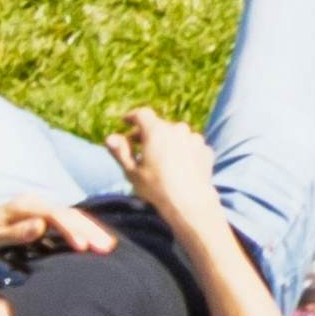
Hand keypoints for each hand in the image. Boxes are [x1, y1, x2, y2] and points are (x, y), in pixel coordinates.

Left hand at [0, 201, 114, 267]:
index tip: (84, 247)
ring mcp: (38, 210)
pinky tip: (90, 242)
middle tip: (108, 247)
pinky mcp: (38, 219)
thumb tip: (41, 226)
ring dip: (89, 230)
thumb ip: (14, 232)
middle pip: (69, 214)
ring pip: (70, 218)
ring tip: (107, 246)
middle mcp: (35, 203)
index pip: (56, 215)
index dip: (72, 230)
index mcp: (25, 205)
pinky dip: (79, 232)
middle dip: (91, 229)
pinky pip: (64, 224)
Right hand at [110, 113, 225, 219]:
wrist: (189, 200)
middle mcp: (178, 129)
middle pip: (158, 125)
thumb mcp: (132, 171)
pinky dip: (181, 151)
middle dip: (145, 133)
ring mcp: (194, 138)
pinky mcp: (205, 148)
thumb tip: (109, 138)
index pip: (142, 115)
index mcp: (157, 131)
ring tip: (156, 159)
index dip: (132, 117)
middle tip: (135, 145)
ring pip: (175, 135)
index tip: (125, 121)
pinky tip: (176, 166)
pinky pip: (189, 145)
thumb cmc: (155, 186)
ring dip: (165, 142)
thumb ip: (120, 152)